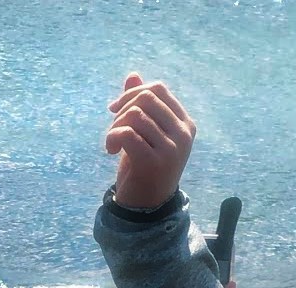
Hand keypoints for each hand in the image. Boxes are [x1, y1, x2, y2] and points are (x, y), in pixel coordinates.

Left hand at [105, 72, 195, 209]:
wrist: (146, 205)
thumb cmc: (144, 165)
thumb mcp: (144, 132)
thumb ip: (141, 104)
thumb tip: (132, 75)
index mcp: (185, 123)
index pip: (158, 88)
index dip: (132, 93)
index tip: (116, 110)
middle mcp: (183, 133)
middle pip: (146, 97)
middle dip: (122, 108)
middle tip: (114, 128)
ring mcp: (171, 148)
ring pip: (135, 114)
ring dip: (115, 126)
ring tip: (112, 143)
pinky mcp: (154, 162)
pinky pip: (127, 133)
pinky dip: (112, 137)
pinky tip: (110, 151)